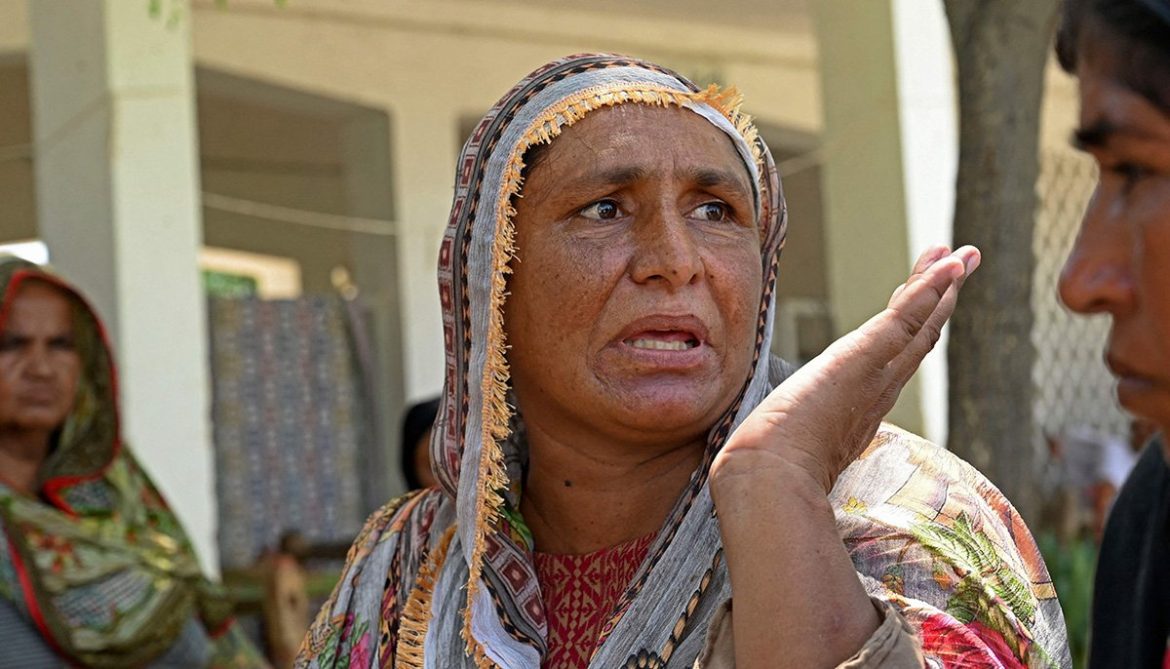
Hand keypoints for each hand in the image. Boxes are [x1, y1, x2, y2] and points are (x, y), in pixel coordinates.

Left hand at [711, 245, 979, 494]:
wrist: (771, 481)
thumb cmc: (767, 472)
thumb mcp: (784, 447)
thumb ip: (786, 442)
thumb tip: (760, 449)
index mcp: (860, 410)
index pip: (895, 359)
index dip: (915, 328)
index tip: (925, 299)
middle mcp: (878, 392)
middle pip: (919, 337)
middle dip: (940, 300)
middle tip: (963, 264)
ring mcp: (876, 375)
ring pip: (920, 323)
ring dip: (941, 285)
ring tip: (964, 254)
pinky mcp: (864, 358)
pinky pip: (905, 318)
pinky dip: (929, 290)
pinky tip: (946, 264)